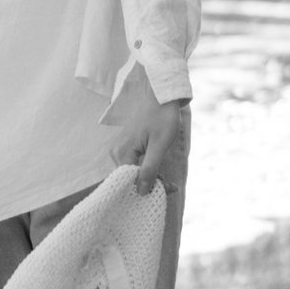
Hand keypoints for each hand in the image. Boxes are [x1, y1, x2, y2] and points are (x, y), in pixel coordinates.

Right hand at [105, 57, 190, 195]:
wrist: (162, 96)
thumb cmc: (162, 117)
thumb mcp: (159, 146)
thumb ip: (149, 169)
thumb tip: (141, 192)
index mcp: (121, 152)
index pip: (130, 182)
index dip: (149, 189)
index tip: (170, 189)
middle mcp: (116, 152)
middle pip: (131, 179)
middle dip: (152, 185)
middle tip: (173, 187)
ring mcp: (121, 149)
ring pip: (134, 173)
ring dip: (151, 179)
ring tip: (170, 183)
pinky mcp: (127, 147)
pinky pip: (135, 165)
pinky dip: (148, 171)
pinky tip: (161, 173)